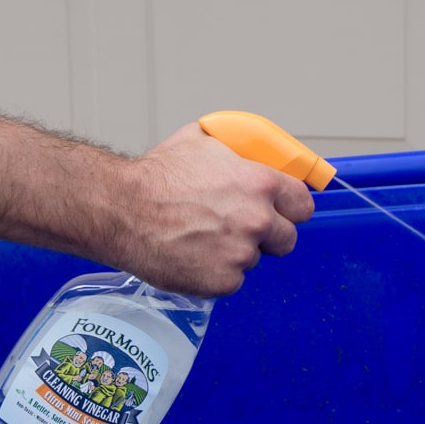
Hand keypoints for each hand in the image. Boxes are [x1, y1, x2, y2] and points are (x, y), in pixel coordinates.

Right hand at [114, 122, 315, 295]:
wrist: (122, 210)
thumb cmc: (156, 178)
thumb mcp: (202, 142)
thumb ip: (237, 152)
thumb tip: (251, 153)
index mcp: (260, 183)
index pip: (303, 204)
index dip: (291, 209)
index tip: (283, 213)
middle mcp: (257, 220)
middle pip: (287, 239)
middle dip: (269, 237)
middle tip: (240, 230)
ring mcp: (241, 254)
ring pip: (253, 260)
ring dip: (235, 254)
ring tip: (201, 239)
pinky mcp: (223, 281)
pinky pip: (231, 281)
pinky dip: (215, 274)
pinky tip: (192, 257)